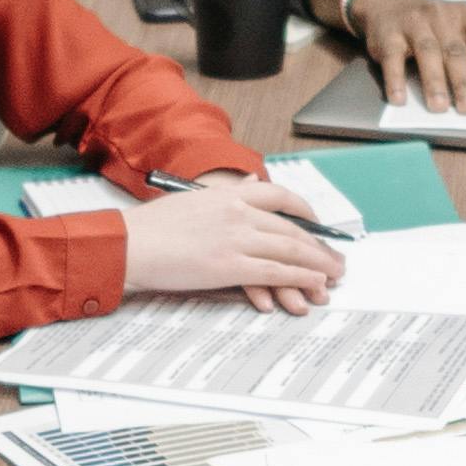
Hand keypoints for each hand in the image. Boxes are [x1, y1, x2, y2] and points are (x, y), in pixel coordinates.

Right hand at [119, 176, 343, 312]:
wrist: (129, 244)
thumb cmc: (151, 226)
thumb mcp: (192, 199)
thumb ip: (226, 193)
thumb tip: (250, 182)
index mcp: (228, 195)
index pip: (278, 196)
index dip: (304, 210)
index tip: (316, 223)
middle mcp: (238, 212)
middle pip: (291, 227)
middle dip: (318, 245)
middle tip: (336, 258)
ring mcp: (236, 238)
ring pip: (290, 249)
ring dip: (317, 264)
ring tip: (334, 276)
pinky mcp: (230, 265)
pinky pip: (276, 271)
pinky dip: (300, 277)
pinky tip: (314, 284)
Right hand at [348, 0, 465, 116]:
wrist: (389, 2)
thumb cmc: (435, 25)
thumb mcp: (465, 32)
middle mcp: (443, 15)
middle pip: (457, 51)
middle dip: (464, 82)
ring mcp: (415, 23)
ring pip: (428, 53)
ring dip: (434, 82)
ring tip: (439, 107)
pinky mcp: (389, 34)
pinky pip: (393, 58)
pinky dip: (397, 79)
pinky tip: (400, 99)